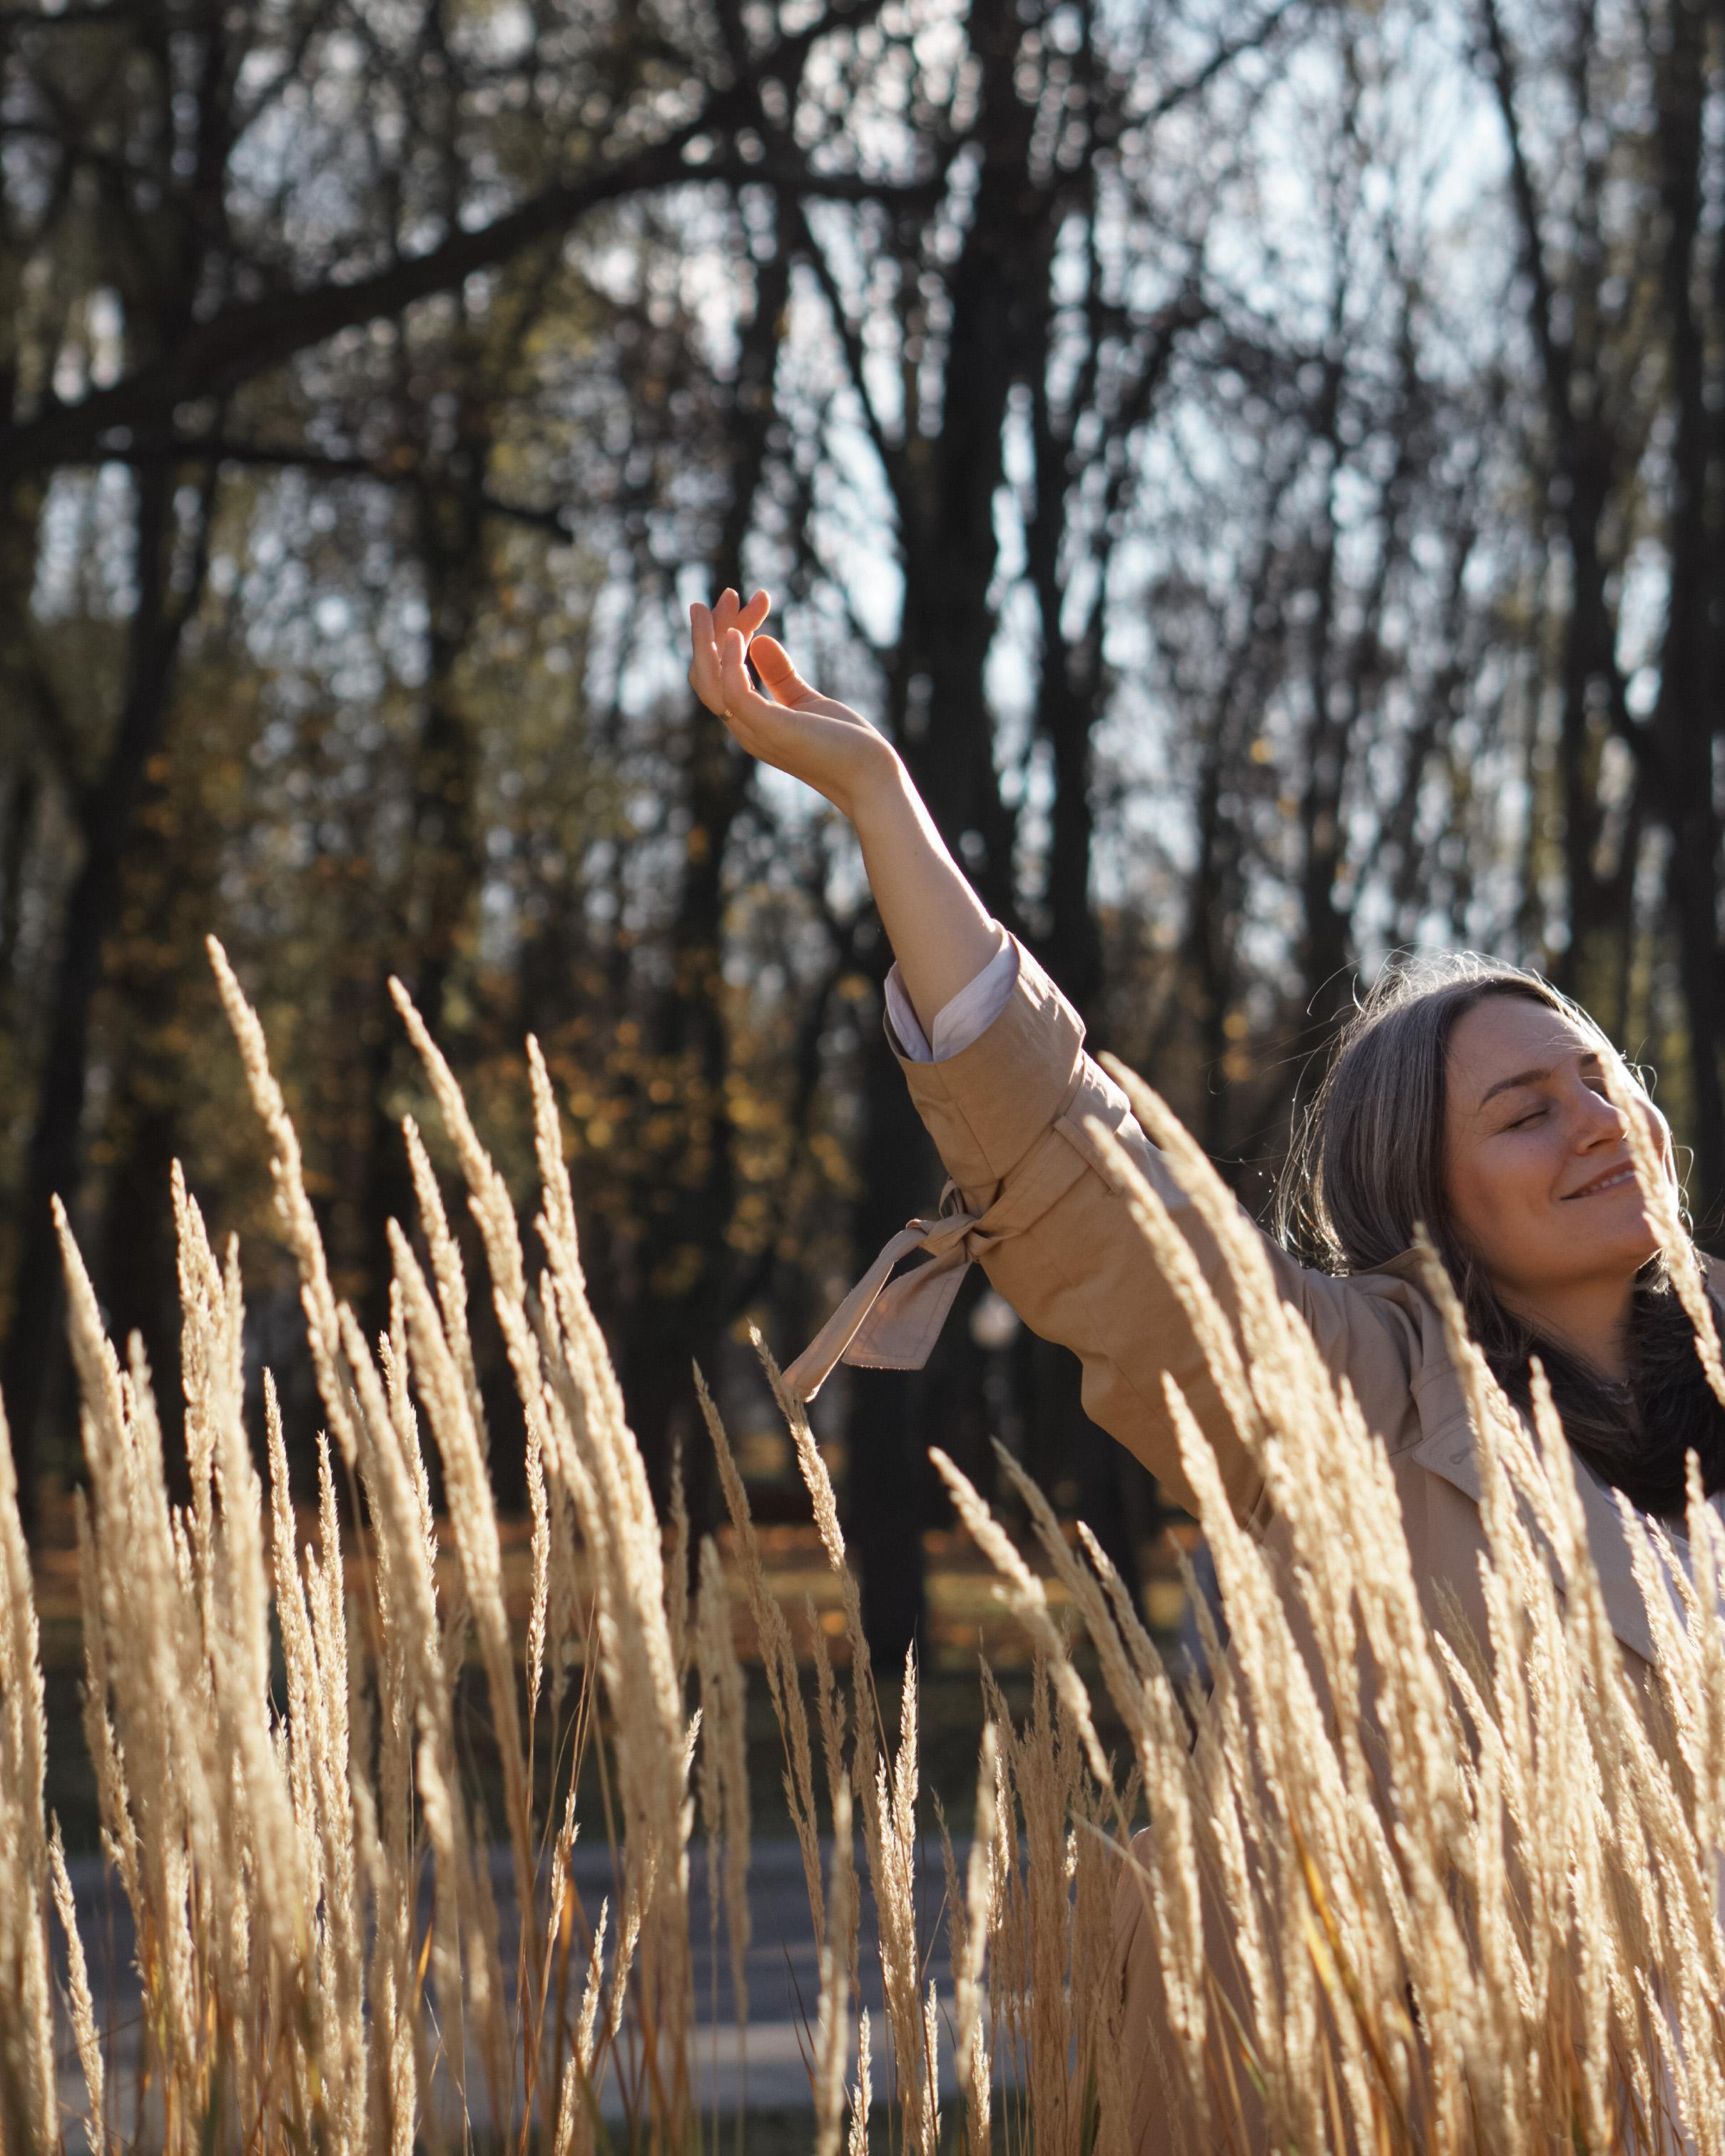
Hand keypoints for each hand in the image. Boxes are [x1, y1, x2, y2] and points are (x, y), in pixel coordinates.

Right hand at [688, 588, 898, 821]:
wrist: (870, 777)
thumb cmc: (844, 745)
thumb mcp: (807, 701)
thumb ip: (781, 676)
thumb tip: (760, 641)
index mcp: (750, 721)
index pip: (721, 675)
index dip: (726, 636)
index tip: (743, 602)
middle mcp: (743, 728)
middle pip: (707, 675)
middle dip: (711, 632)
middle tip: (727, 593)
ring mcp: (753, 731)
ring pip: (709, 682)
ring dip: (708, 640)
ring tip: (718, 603)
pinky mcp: (770, 729)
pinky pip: (734, 693)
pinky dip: (730, 662)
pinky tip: (741, 634)